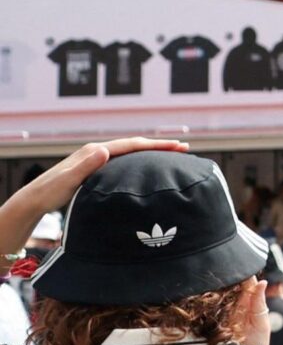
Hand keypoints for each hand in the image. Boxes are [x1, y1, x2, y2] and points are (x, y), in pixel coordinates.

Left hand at [3, 138, 188, 252]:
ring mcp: (96, 159)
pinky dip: (140, 161)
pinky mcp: (96, 169)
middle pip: (134, 145)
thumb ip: (86, 165)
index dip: (156, 145)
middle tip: (184, 148)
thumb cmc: (51, 192)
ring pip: (131, 153)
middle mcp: (97, 152)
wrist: (35, 199)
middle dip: (160, 146)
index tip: (178, 146)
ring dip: (152, 153)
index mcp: (95, 151)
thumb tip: (104, 150)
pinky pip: (124, 162)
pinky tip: (147, 169)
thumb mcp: (68, 179)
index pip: (132, 144)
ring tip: (172, 157)